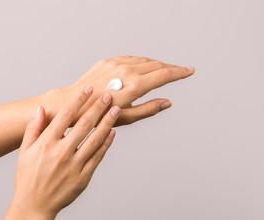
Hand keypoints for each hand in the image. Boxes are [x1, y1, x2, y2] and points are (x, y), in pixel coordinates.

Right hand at [0, 85, 117, 219]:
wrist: (35, 206)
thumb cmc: (28, 177)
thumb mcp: (24, 152)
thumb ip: (33, 129)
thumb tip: (42, 109)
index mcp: (46, 143)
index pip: (66, 115)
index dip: (79, 100)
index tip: (88, 89)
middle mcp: (62, 152)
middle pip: (84, 125)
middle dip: (98, 108)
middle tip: (108, 96)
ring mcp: (74, 165)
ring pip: (95, 139)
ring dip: (107, 122)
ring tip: (116, 110)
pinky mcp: (84, 177)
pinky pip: (98, 156)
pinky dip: (107, 143)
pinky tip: (113, 132)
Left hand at [46, 56, 194, 125]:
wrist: (73, 104)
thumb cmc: (99, 116)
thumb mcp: (127, 117)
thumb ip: (150, 108)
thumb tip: (167, 102)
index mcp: (134, 86)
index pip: (164, 75)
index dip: (180, 72)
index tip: (190, 71)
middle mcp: (127, 71)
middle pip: (157, 64)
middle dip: (171, 67)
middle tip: (181, 71)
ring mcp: (116, 64)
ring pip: (144, 59)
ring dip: (157, 64)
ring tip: (165, 70)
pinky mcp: (107, 61)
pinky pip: (130, 58)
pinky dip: (142, 61)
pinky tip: (145, 66)